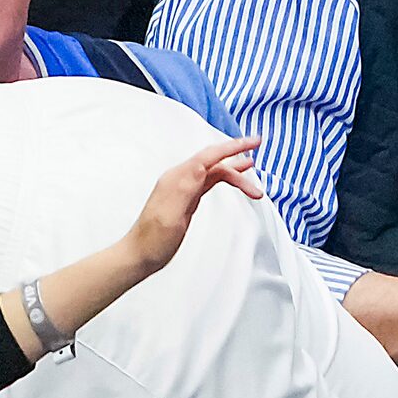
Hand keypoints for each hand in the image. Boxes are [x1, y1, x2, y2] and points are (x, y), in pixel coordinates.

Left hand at [126, 135, 262, 270]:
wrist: (139, 255)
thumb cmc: (152, 240)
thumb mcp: (170, 215)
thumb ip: (185, 188)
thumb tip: (201, 165)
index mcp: (176, 179)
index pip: (209, 156)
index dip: (232, 147)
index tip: (252, 142)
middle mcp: (179, 179)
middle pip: (214, 160)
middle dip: (237, 154)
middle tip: (258, 147)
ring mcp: (183, 188)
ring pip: (214, 171)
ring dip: (235, 173)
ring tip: (254, 177)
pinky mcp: (187, 198)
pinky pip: (209, 181)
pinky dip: (225, 179)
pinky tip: (234, 180)